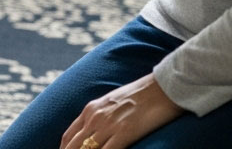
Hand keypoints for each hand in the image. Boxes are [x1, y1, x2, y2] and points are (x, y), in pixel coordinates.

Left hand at [59, 73, 183, 148]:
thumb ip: (101, 114)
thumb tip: (95, 130)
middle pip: (74, 146)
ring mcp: (108, 126)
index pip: (69, 136)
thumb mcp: (112, 102)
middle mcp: (95, 118)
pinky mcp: (124, 133)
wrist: (163, 87)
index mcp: (90, 110)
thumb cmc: (142, 95)